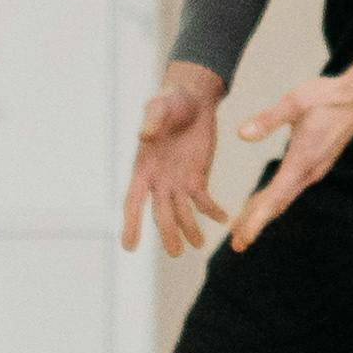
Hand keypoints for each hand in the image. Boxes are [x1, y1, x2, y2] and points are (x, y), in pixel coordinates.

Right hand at [121, 62, 230, 257]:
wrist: (193, 98)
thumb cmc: (169, 102)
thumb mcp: (159, 107)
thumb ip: (152, 121)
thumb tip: (145, 136)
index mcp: (143, 167)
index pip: (133, 201)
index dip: (131, 223)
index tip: (130, 247)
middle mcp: (158, 180)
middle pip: (161, 212)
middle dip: (168, 233)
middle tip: (176, 253)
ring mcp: (178, 180)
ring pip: (182, 211)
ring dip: (189, 229)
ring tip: (198, 245)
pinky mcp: (198, 175)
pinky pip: (203, 198)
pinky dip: (211, 210)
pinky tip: (223, 219)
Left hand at [228, 65, 352, 251]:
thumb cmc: (328, 96)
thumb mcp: (295, 102)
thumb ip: (268, 119)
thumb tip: (241, 134)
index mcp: (302, 160)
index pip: (275, 197)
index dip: (257, 219)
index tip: (244, 238)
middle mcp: (310, 171)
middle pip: (279, 203)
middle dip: (257, 223)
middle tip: (238, 244)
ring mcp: (314, 169)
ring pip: (285, 197)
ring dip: (264, 212)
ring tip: (243, 227)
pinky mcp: (315, 164)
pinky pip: (290, 188)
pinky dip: (274, 199)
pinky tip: (262, 200)